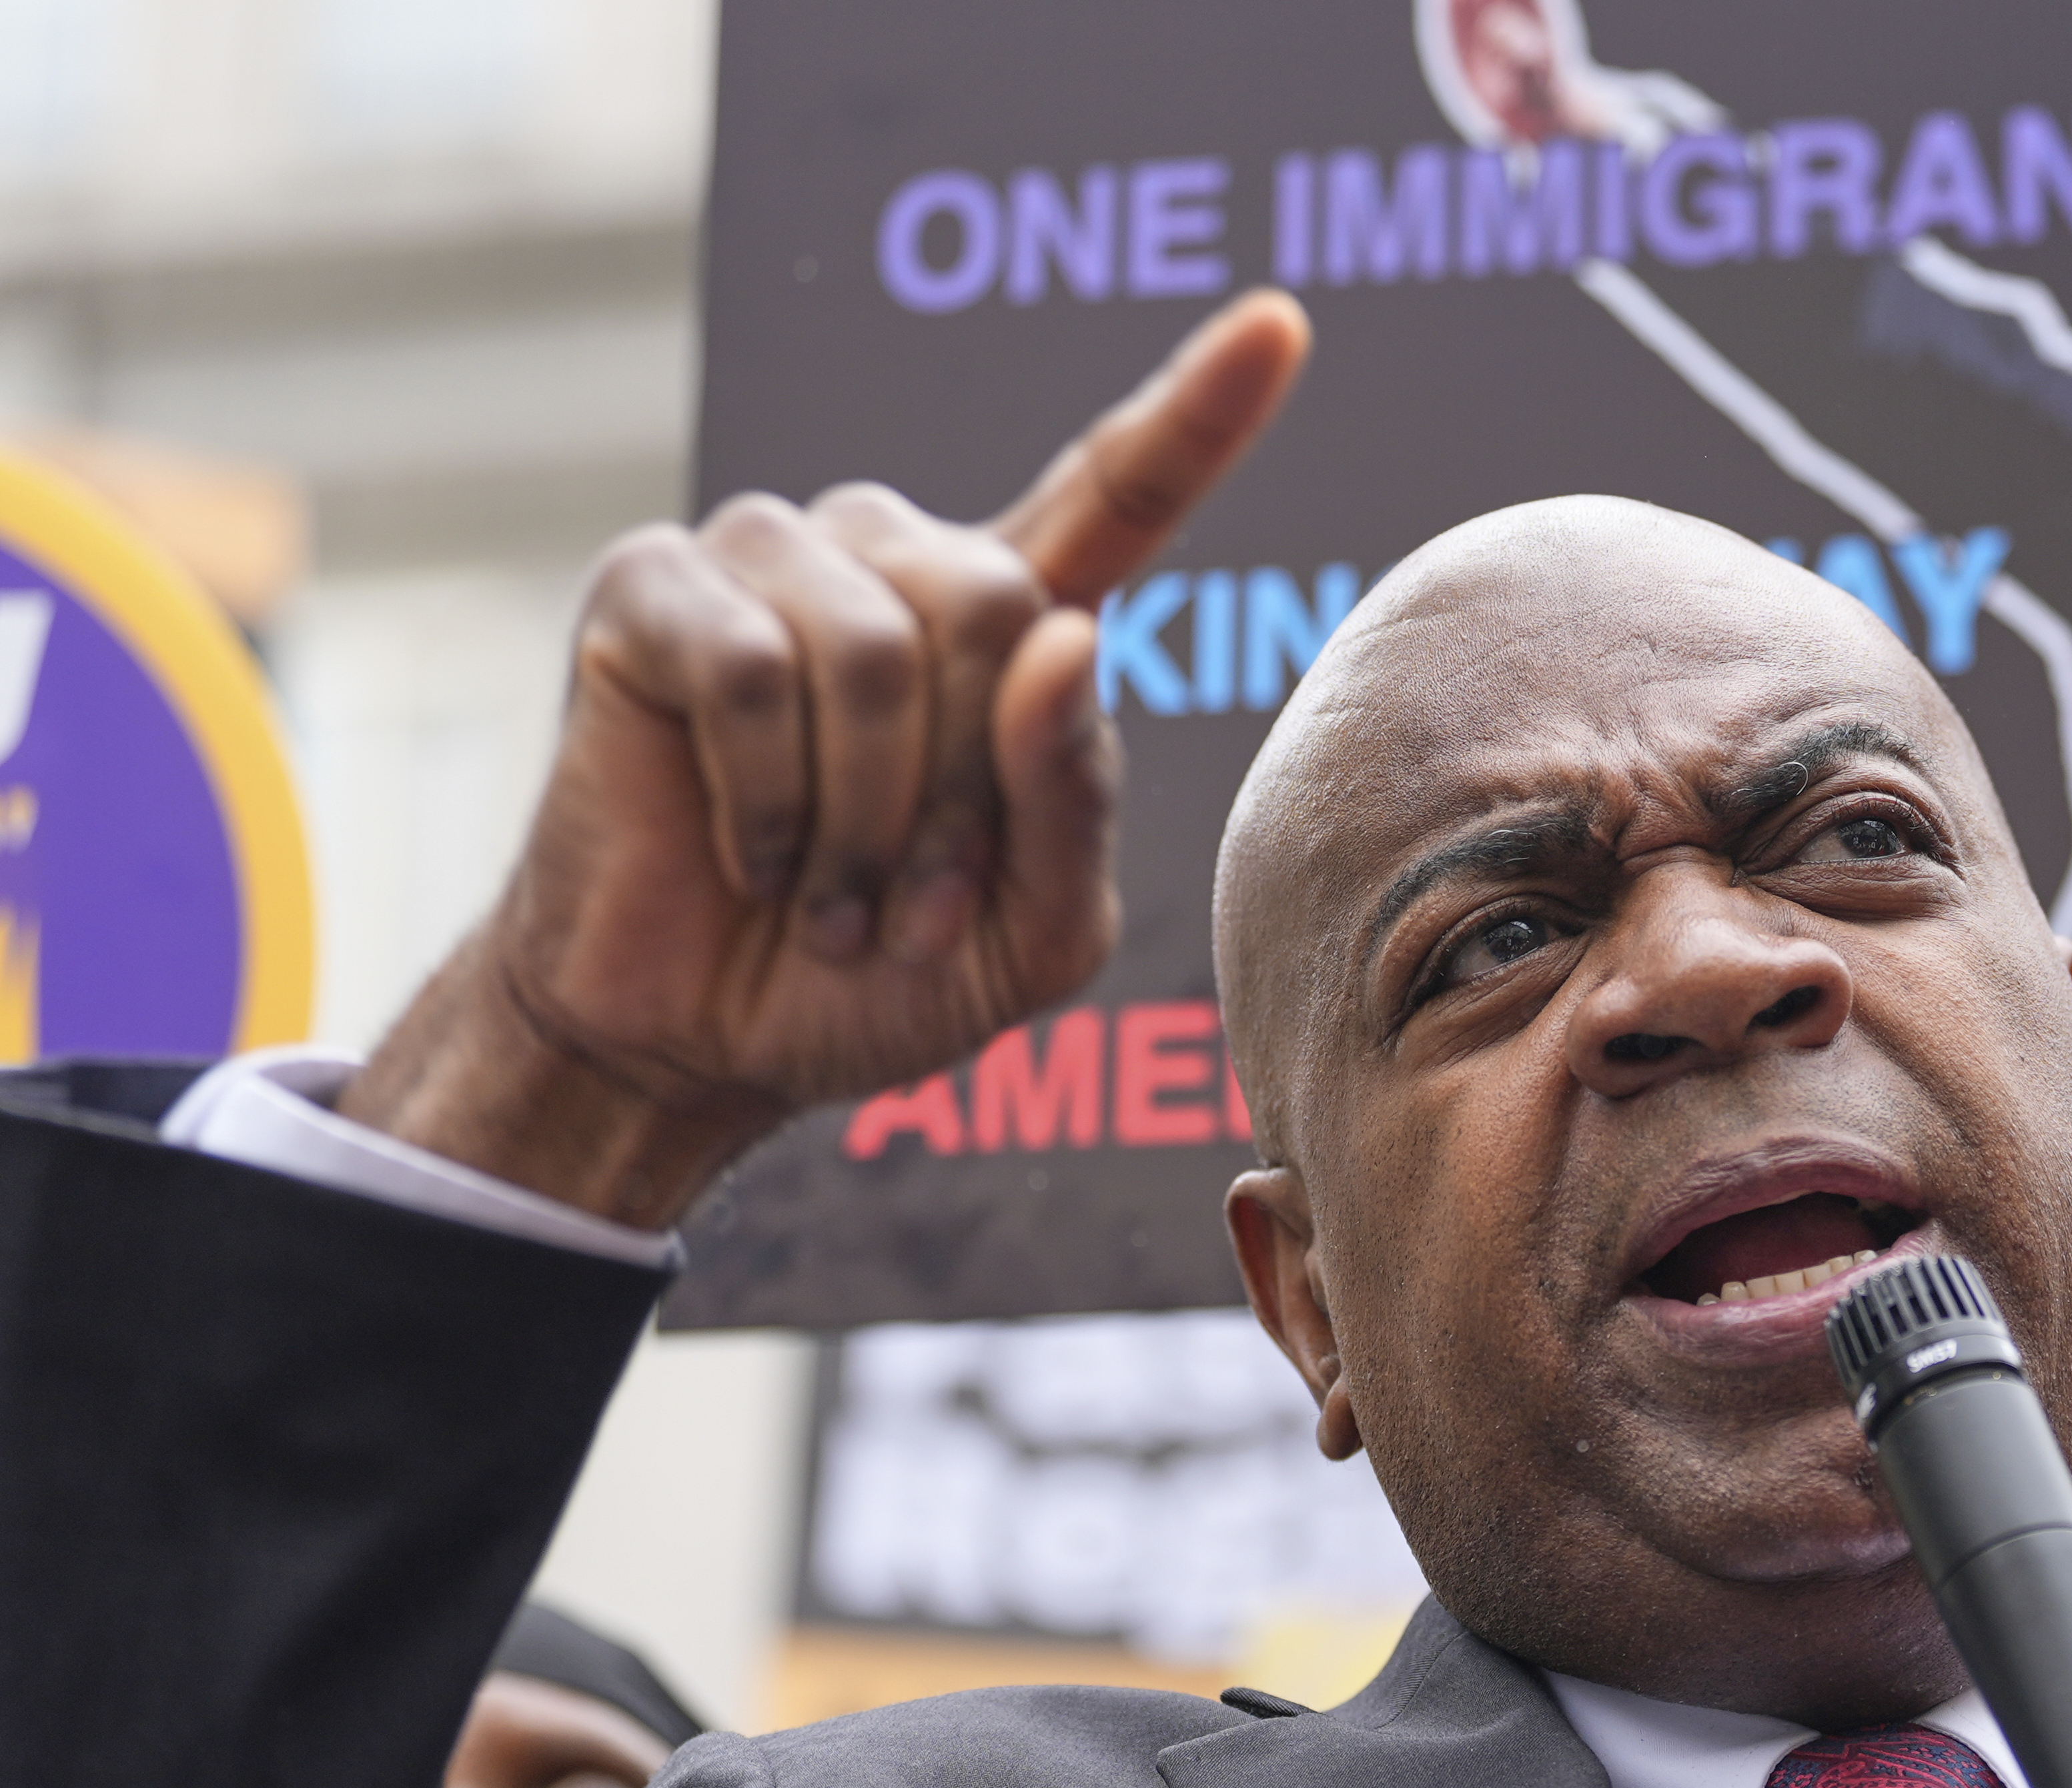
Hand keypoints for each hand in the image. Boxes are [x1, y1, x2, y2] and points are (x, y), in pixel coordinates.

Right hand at [339, 289, 1312, 1225]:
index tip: (1281, 324)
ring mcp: (769, 554)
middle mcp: (894, 557)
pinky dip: (765, 800)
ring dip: (862, 817)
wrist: (701, 1041)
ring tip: (831, 897)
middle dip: (962, 793)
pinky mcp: (652, 584)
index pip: (1119, 493)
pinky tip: (750, 854)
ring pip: (876, 648)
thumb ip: (1073, 801)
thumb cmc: (877, 978)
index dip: (1199, 412)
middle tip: (909, 906)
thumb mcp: (1032, 925)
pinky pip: (748, 668)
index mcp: (1009, 625)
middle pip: (998, 607)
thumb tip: (1065, 637)